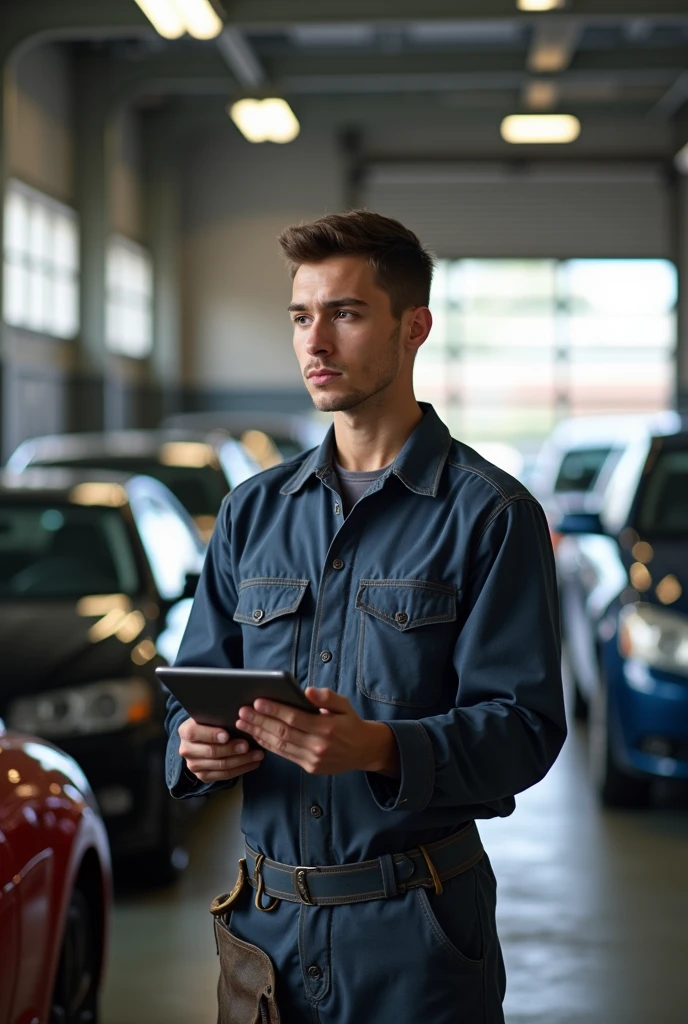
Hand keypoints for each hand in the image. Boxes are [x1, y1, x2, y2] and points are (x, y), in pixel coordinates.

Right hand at [178, 717, 263, 782]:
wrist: (201, 739)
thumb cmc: (211, 723)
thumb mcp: (209, 716)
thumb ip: (218, 716)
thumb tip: (240, 714)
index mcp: (185, 731)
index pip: (195, 733)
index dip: (211, 735)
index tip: (227, 735)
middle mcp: (186, 750)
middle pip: (211, 751)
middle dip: (231, 749)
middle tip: (248, 745)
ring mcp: (194, 765)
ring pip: (221, 765)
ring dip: (242, 760)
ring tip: (257, 754)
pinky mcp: (203, 776)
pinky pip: (224, 775)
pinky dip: (241, 769)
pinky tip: (253, 763)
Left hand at [235, 687, 399, 776]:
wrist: (364, 750)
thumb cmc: (350, 722)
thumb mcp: (344, 704)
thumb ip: (327, 697)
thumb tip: (307, 691)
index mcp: (327, 727)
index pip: (294, 718)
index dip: (274, 710)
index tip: (257, 702)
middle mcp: (318, 746)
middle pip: (283, 732)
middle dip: (260, 722)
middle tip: (242, 712)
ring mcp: (313, 759)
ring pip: (280, 746)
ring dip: (259, 734)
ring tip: (243, 723)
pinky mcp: (310, 767)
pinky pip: (285, 755)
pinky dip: (269, 745)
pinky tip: (257, 736)